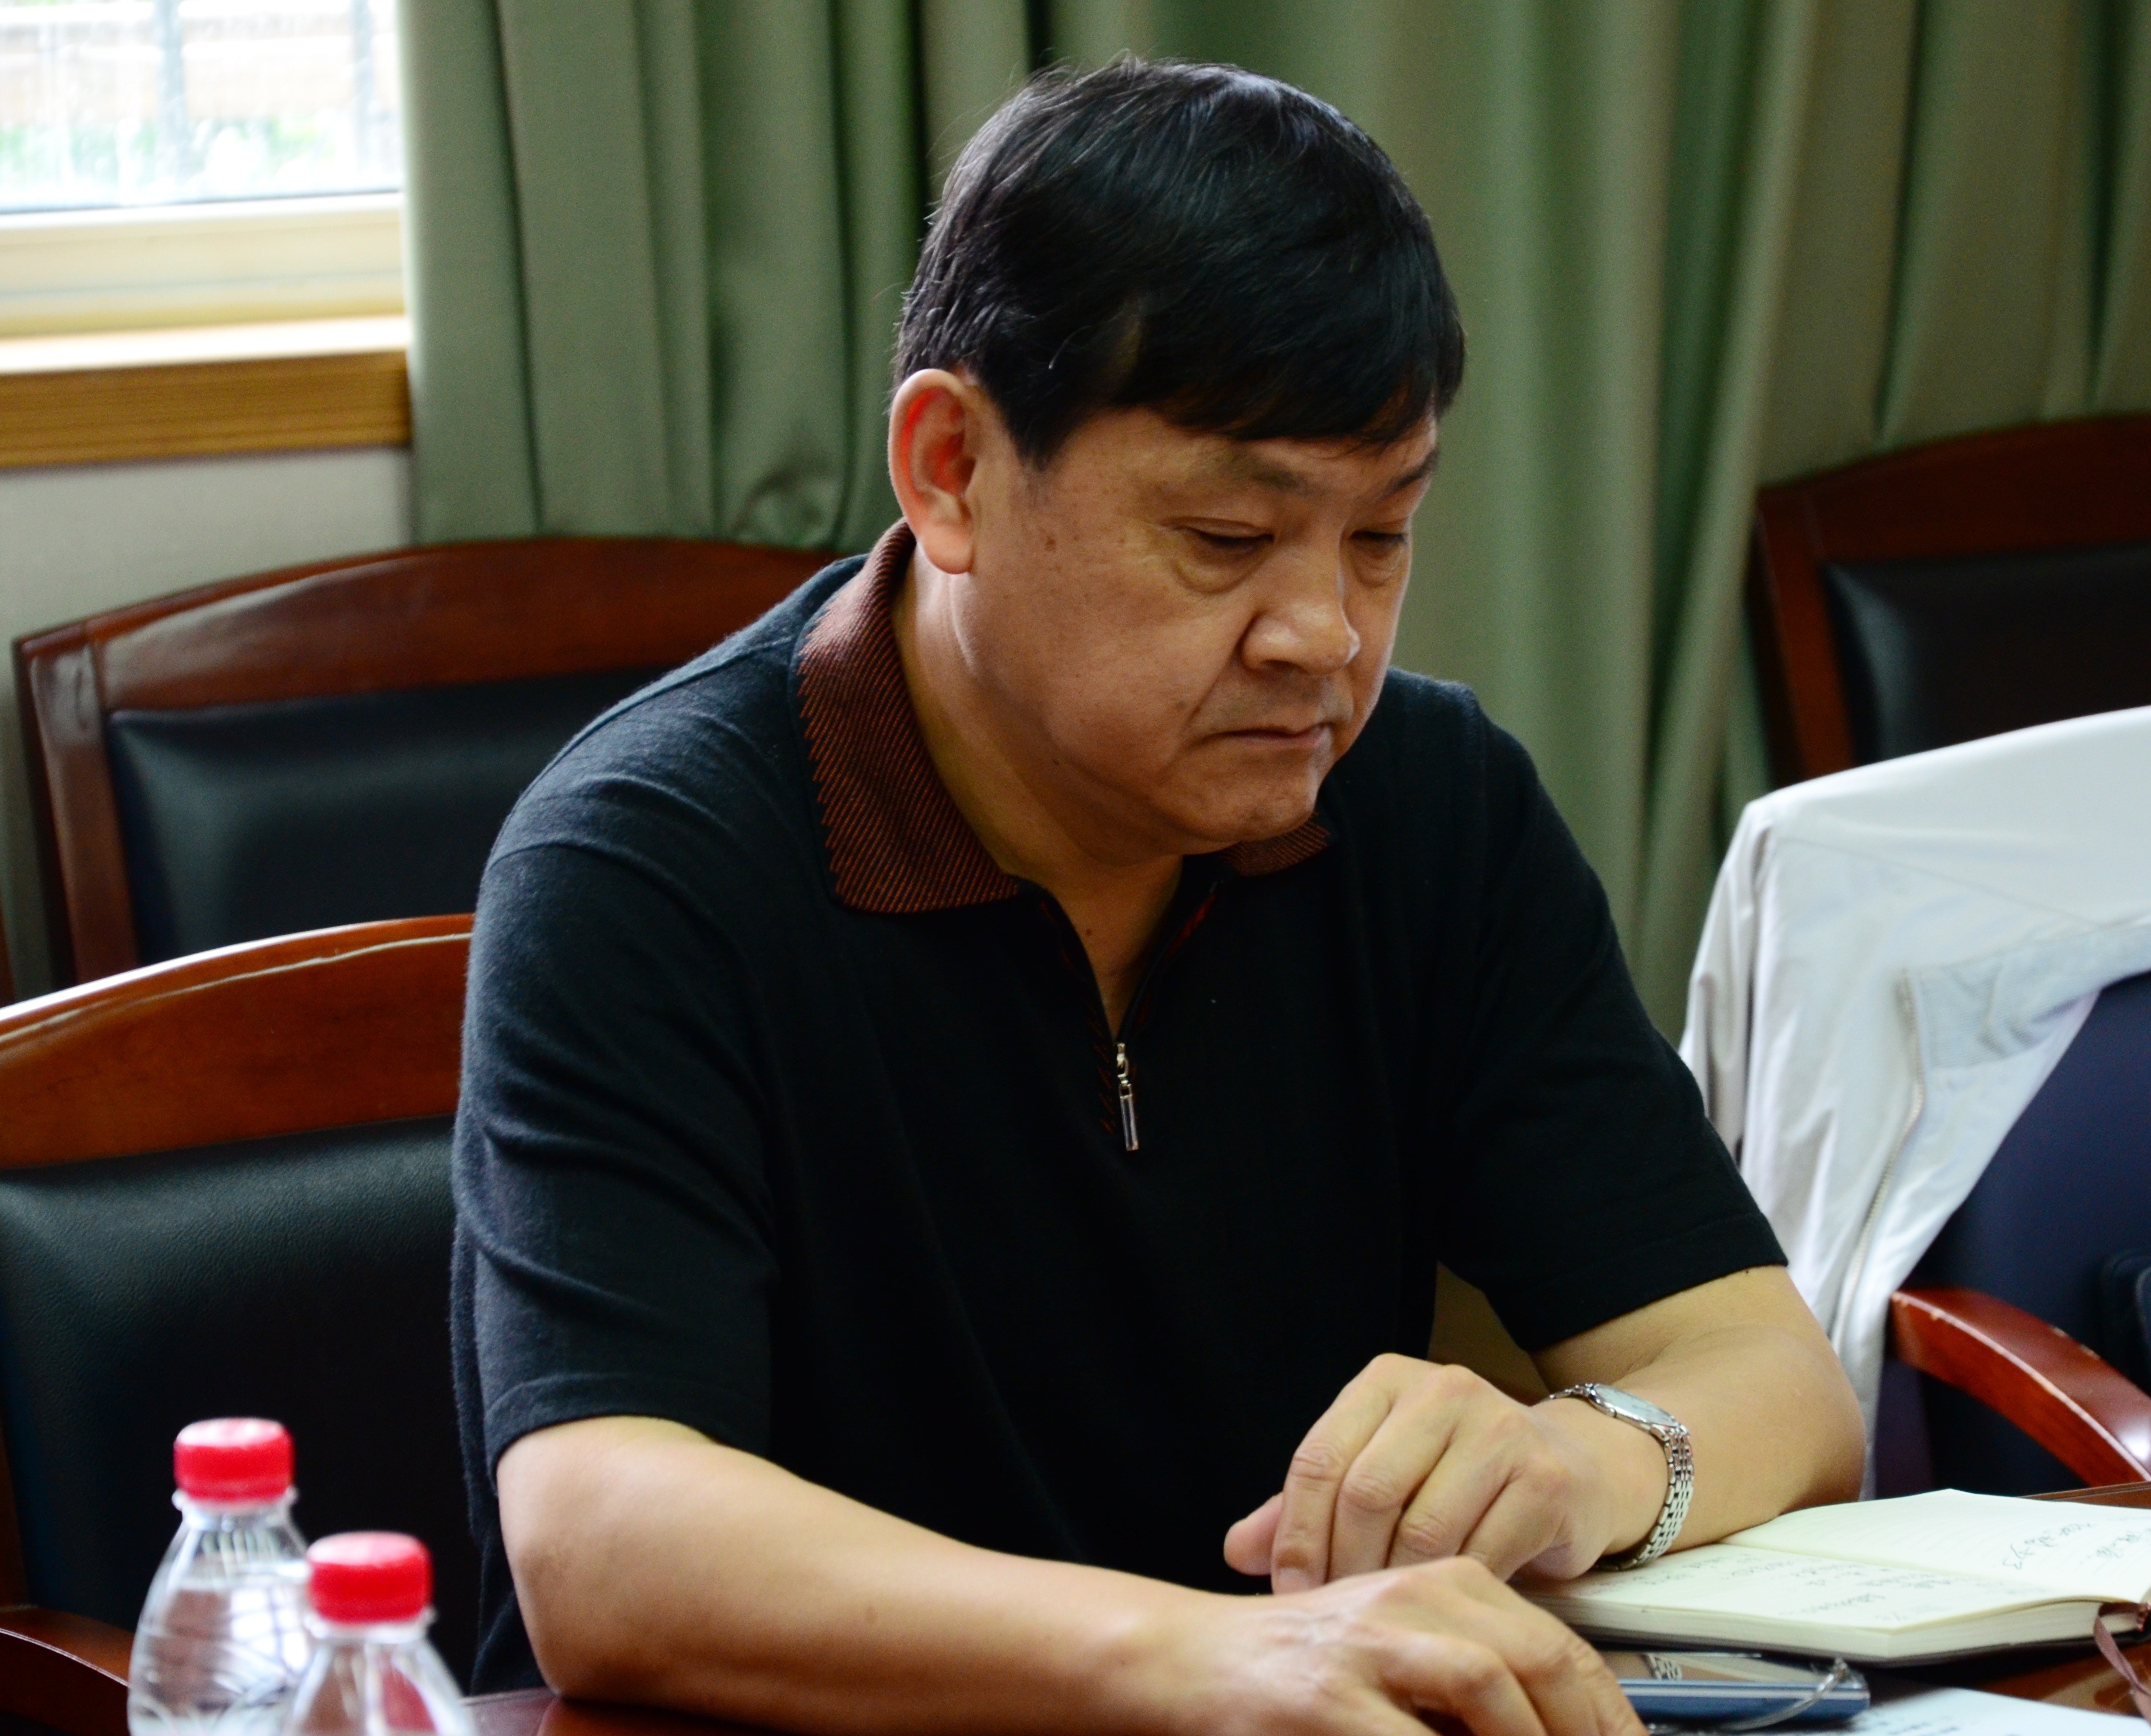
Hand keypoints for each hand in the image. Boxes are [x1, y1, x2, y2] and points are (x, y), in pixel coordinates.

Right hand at [1167, 1555, 1642, 1735]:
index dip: (1610, 1713)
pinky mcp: (1326, 1702)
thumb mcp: (1402, 1643)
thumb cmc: (1308, 1666)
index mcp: (1441, 1582)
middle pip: (1537, 1661)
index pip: (1558, 1647)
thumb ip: (1478, 1672)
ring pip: (1487, 1688)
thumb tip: (1565, 1723)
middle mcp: (1411, 1602)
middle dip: (1586, 1729)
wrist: (1193, 1660)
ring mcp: (1367, 1649)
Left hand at [1224, 1355, 1663, 1590]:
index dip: (1295, 1533)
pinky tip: (1441, 1611)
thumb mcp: (1380, 1474)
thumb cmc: (1459, 1477)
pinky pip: (1482, 1554)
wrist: (1575, 1471)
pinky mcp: (1545, 1480)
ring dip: (1396, 1588)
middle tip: (1336, 1615)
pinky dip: (1453, 1593)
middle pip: (1367, 1493)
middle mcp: (1443, 1390)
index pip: (1320, 1458)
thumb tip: (1236, 1550)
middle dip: (1342, 1565)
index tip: (1288, 1590)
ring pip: (1423, 1530)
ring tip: (1384, 1620)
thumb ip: (1308, 1508)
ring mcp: (1500, 1430)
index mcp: (1386, 1381)